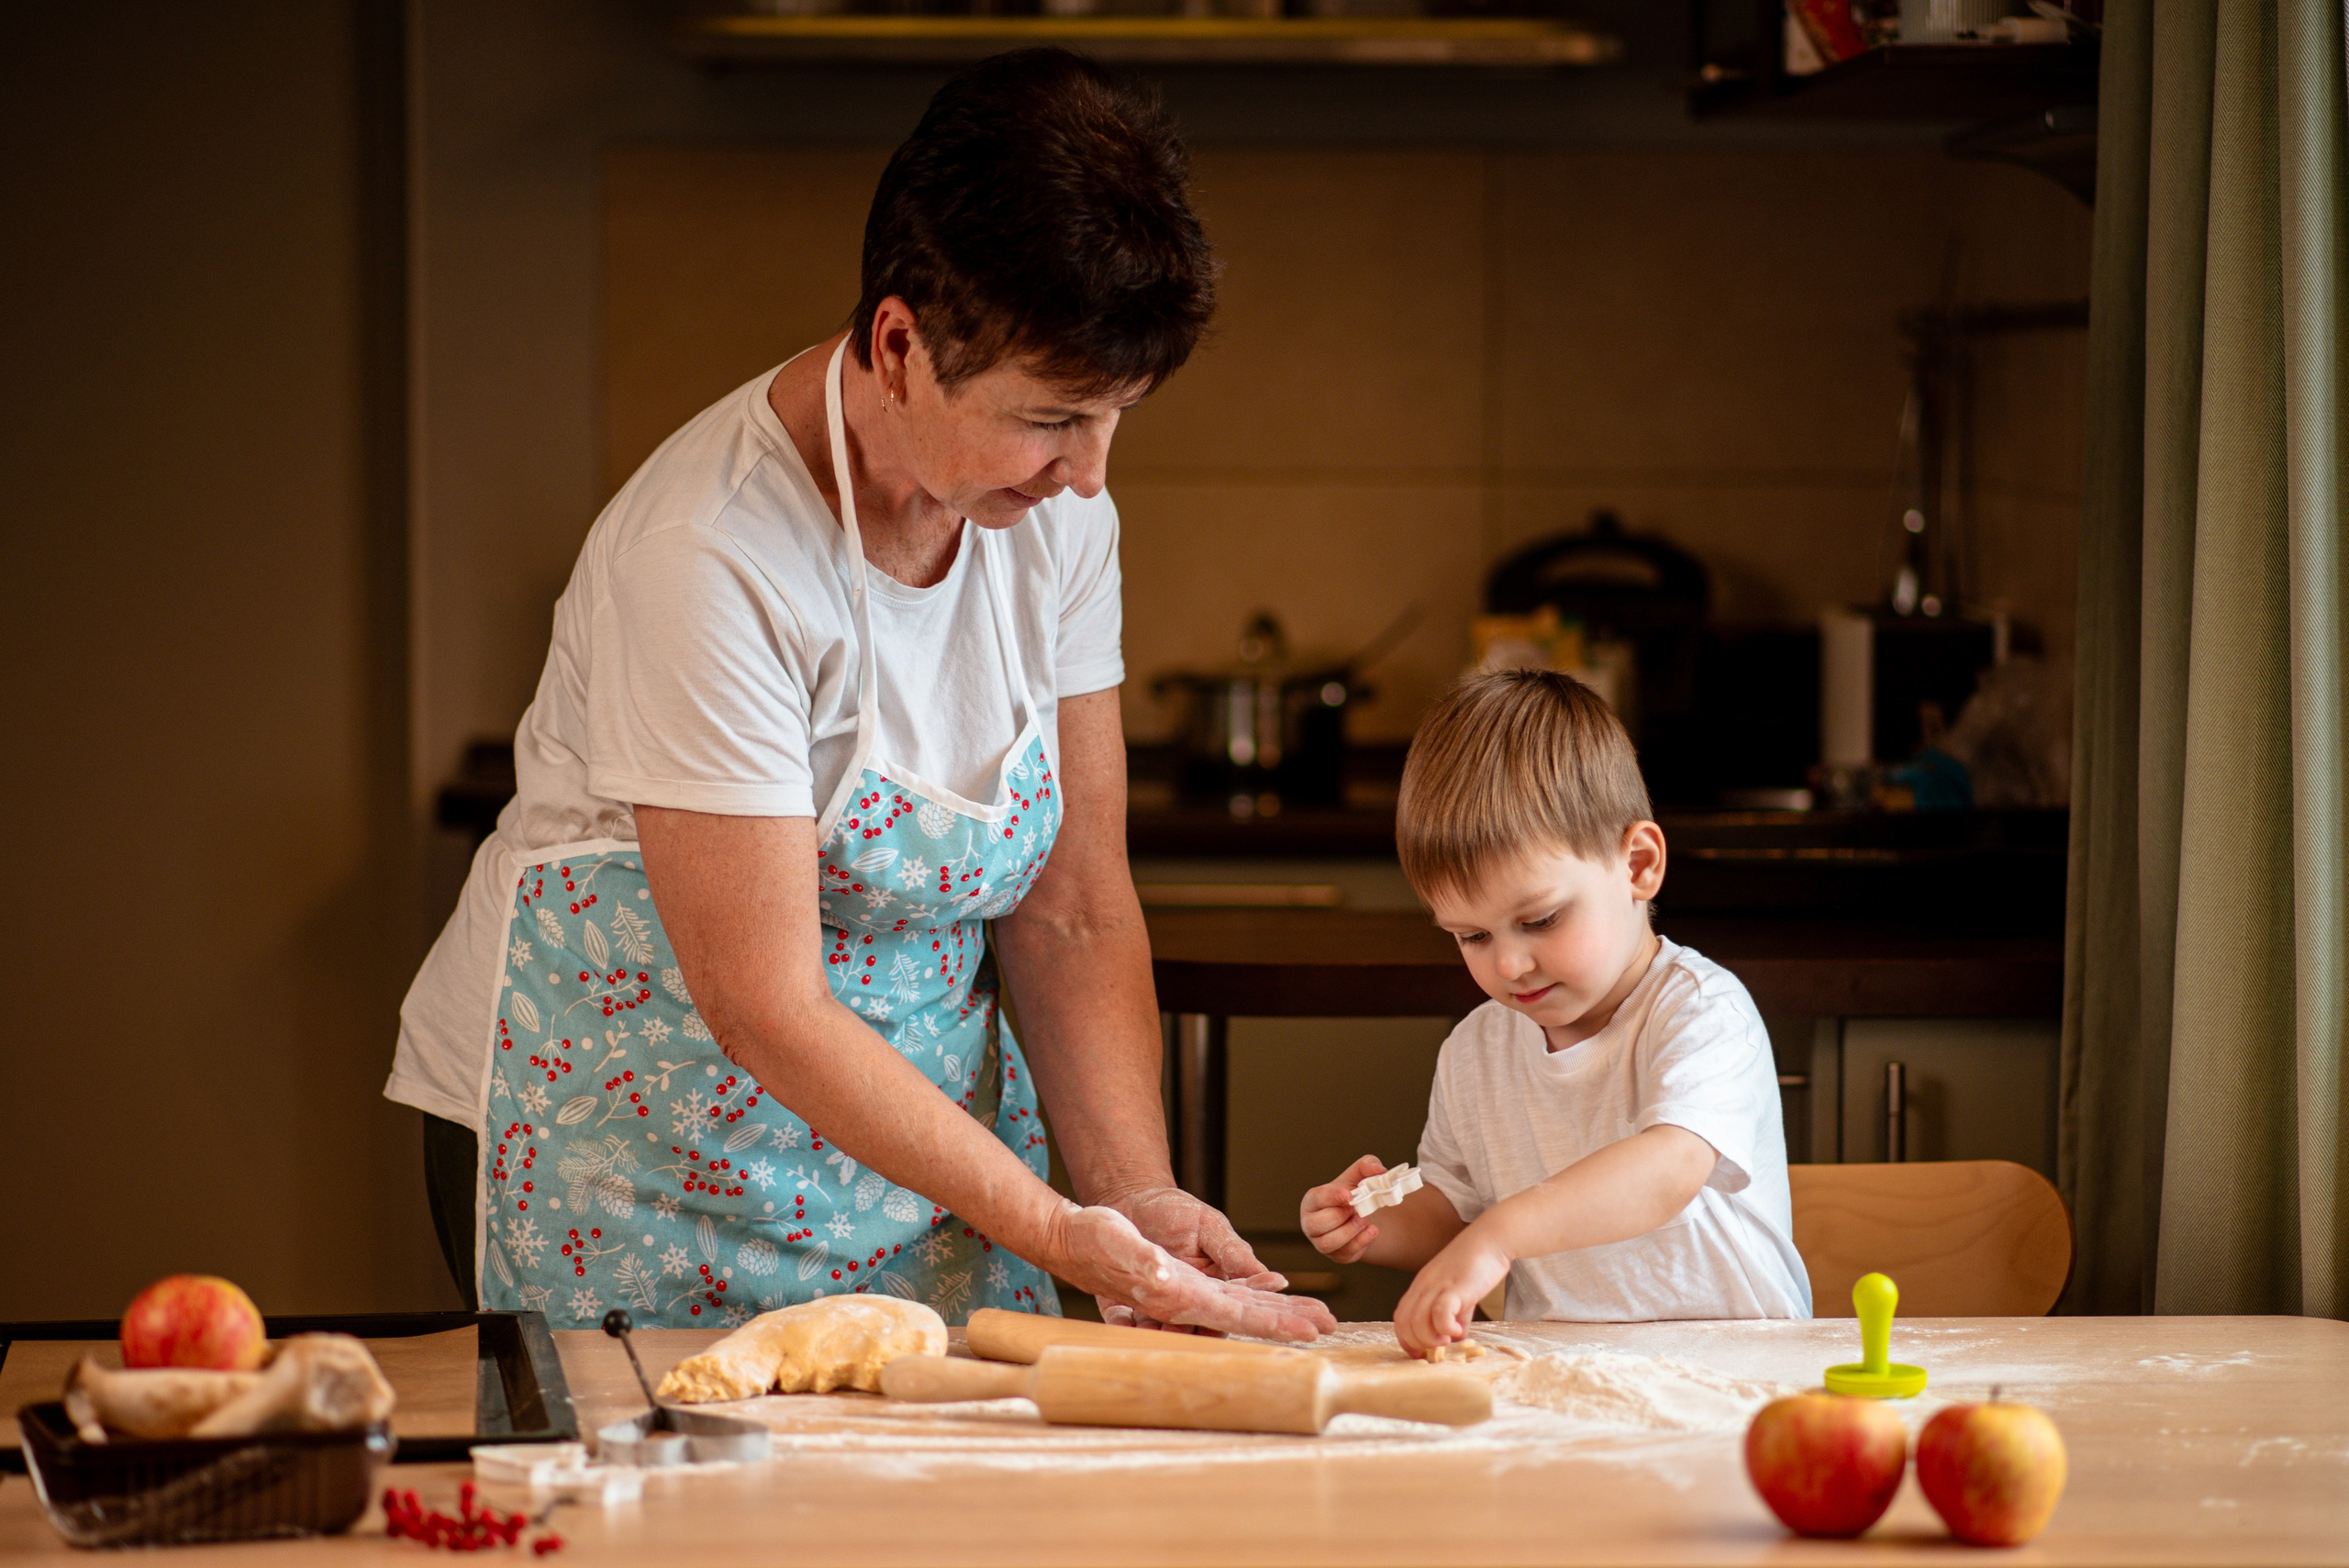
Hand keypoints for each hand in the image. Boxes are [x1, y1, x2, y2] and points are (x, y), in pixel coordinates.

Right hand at [1044, 1203, 1334, 1340]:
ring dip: (1280, 1312)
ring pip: (1245, 1307)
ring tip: (1317, 1315)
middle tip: (1330, 1323)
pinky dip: (1258, 1298)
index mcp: (1175, 1297)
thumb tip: (1163, 1276)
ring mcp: (1187, 1295)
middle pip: (1248, 1317)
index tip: (1307, 1330)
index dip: (1272, 1322)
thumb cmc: (1093, 1237)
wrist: (1071, 1238)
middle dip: (1288, 1322)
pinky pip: (1231, 1296)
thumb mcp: (1117, 1241)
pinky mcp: (1185, 1284)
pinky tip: (1279, 1298)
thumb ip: (1139, 1261)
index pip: (1235, 1315)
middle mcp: (1185, 1303)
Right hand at [1300, 1154, 1385, 1263]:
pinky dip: (1360, 1243)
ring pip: (1327, 1243)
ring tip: (1363, 1220)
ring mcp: (1321, 1242)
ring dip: (1349, 1232)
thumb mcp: (1358, 1175)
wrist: (1362, 1216)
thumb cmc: (1353, 1193)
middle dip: (1340, 1216)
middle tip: (1357, 1209)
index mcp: (1312, 1200)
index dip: (1332, 1197)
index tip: (1348, 1195)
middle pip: (1317, 1223)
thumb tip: (1379, 1170)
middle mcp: (1311, 1222)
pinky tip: (1371, 1231)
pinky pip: (1344, 1254)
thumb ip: (1367, 1165)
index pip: (1317, 1199)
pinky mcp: (1336, 1255)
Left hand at [1393, 1226, 1510, 1357]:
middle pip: (1404, 1322)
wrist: (1491, 1240)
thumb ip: (1455, 1315)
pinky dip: (1445, 1327)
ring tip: (1446, 1340)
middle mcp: (1424, 1286)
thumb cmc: (1476, 1266)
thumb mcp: (1460, 1294)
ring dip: (1429, 1339)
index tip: (1422, 1353)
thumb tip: (1455, 1336)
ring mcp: (1437, 1285)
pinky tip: (1456, 1330)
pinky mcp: (1455, 1286)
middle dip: (1417, 1344)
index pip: (1401, 1318)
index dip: (1407, 1340)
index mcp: (1421, 1287)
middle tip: (1437, 1348)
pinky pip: (1440, 1311)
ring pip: (1417, 1320)